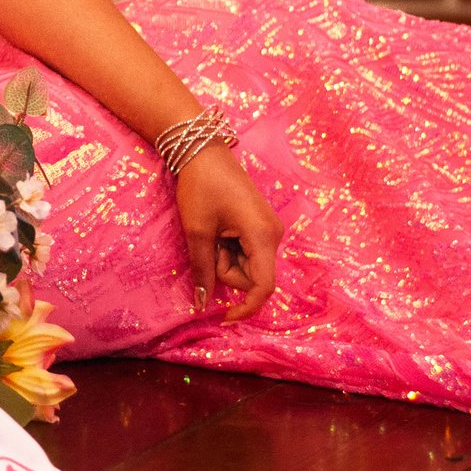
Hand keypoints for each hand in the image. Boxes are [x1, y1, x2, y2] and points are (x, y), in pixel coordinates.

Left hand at [174, 146, 281, 322]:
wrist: (204, 152)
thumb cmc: (200, 188)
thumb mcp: (197, 231)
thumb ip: (203, 270)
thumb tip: (203, 304)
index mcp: (263, 236)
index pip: (263, 286)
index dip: (246, 307)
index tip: (223, 317)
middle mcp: (273, 235)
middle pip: (252, 276)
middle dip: (226, 269)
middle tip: (207, 241)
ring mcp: (269, 230)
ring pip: (248, 266)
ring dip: (225, 258)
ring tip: (211, 230)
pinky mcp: (262, 226)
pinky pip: (247, 252)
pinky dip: (229, 249)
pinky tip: (219, 229)